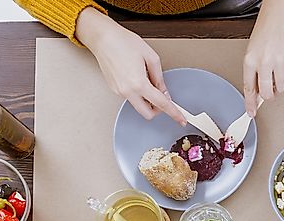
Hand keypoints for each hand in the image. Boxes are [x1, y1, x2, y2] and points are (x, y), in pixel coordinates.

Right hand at [76, 7, 182, 124]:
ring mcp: (119, 91)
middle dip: (158, 110)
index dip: (173, 113)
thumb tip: (164, 91)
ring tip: (147, 80)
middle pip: (148, 113)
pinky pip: (130, 97)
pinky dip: (138, 93)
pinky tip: (137, 78)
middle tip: (163, 98)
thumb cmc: (123, 42)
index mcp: (139, 83)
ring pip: (138, 106)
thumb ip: (159, 78)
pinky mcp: (114, 89)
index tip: (180, 119)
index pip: (161, 104)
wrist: (103, 37)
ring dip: (147, 100)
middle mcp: (127, 91)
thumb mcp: (150, 57)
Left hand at [242, 0, 283, 114]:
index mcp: (250, 60)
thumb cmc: (266, 29)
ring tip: (279, 68)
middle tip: (272, 89)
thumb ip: (255, 70)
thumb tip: (258, 90)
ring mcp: (278, 61)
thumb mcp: (253, 51)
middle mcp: (263, 62)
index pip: (249, 88)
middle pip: (267, 93)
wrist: (279, 14)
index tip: (251, 113)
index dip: (250, 103)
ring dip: (281, 82)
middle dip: (270, 94)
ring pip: (282, 86)